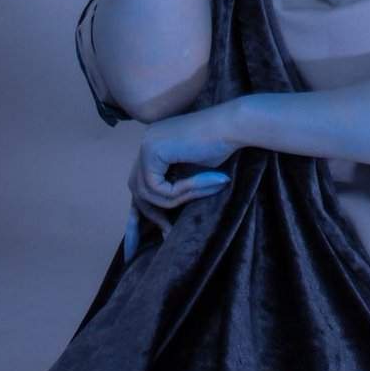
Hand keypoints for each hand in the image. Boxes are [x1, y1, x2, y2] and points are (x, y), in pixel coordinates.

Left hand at [123, 103, 240, 262]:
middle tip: (167, 233)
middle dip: (151, 214)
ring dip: (176, 200)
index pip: (139, 183)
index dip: (138, 214)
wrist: (233, 126)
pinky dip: (181, 192)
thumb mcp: (191, 174)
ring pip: (148, 193)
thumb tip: (159, 219)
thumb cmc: (220, 146)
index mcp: (153, 144)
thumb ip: (173, 187)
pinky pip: (158, 188)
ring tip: (206, 190)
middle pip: (137, 190)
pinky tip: (204, 182)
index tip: (136, 244)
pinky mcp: (153, 150)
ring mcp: (147, 144)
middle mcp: (146, 142)